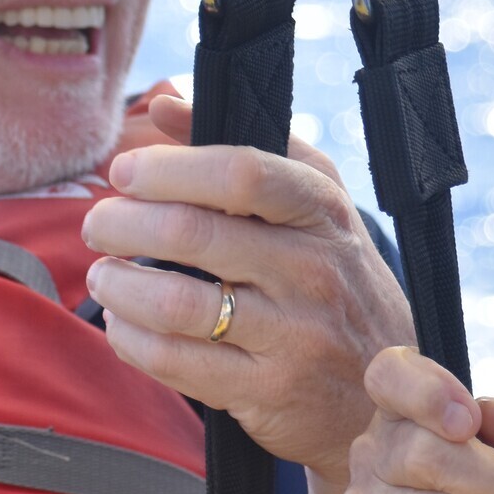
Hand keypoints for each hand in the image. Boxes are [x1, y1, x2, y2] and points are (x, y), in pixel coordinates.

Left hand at [81, 94, 414, 483]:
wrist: (394, 392)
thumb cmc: (340, 288)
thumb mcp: (319, 210)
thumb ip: (248, 149)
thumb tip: (166, 101)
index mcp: (324, 214)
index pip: (243, 174)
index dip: (169, 168)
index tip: (126, 172)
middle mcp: (315, 272)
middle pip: (193, 234)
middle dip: (121, 223)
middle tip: (99, 225)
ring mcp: (294, 336)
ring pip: (175, 303)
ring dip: (117, 285)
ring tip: (105, 276)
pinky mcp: (268, 392)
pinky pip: (174, 362)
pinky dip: (130, 338)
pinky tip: (126, 323)